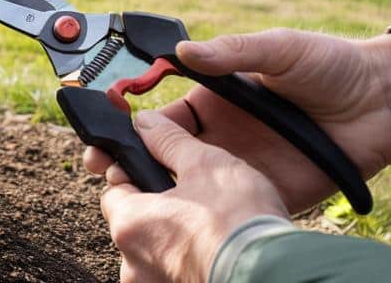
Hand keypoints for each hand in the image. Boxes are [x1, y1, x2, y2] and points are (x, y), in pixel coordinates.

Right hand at [85, 29, 390, 212]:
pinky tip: (180, 219)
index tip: (105, 133)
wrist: (388, 102)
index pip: (163, 119)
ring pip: (191, 188)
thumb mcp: (280, 49)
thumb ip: (233, 52)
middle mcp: (225, 138)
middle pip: (166, 158)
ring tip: (129, 199)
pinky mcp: (271, 194)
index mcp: (218, 100)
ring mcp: (245, 169)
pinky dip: (204, 217)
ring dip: (160, 194)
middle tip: (100, 170)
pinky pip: (232, 208)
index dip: (131, 127)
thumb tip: (182, 51)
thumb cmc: (333, 64)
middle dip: (130, 165)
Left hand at [100, 110, 287, 282]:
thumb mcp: (205, 164)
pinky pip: (175, 273)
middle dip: (158, 209)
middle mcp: (133, 264)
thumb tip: (146, 122)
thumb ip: (169, 140)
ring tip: (210, 225)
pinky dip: (190, 260)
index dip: (135, 175)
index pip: (115, 191)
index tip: (158, 170)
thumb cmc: (238, 220)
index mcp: (129, 225)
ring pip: (156, 252)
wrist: (275, 272)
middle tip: (192, 198)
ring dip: (175, 237)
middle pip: (135, 224)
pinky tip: (215, 249)